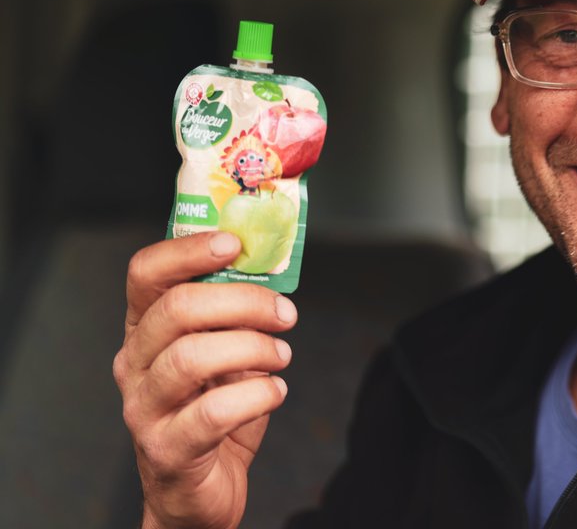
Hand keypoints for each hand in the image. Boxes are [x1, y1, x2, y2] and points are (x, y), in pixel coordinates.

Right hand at [113, 232, 297, 528]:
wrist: (199, 491)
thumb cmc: (214, 411)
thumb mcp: (224, 353)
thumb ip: (234, 316)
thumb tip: (271, 270)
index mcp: (145, 331)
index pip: (144, 274)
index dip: (187, 251)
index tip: (234, 244)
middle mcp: (134, 364)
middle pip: (176, 310)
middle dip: (243, 302)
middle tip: (284, 314)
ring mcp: (144, 408)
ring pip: (192, 358)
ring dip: (253, 348)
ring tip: (282, 355)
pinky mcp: (167, 449)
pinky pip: (213, 412)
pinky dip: (257, 395)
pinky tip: (275, 392)